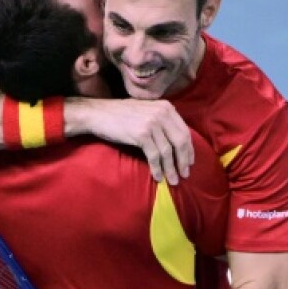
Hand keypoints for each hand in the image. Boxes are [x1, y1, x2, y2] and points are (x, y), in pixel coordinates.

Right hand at [74, 99, 193, 184]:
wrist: (98, 113)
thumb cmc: (120, 115)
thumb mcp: (146, 111)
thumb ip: (162, 121)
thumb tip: (176, 142)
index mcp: (166, 107)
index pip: (184, 131)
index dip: (189, 149)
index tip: (189, 163)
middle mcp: (162, 113)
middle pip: (180, 141)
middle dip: (183, 161)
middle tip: (185, 175)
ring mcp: (152, 123)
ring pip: (168, 151)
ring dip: (171, 169)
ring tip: (173, 181)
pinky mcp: (142, 134)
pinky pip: (154, 156)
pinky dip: (157, 168)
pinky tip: (158, 177)